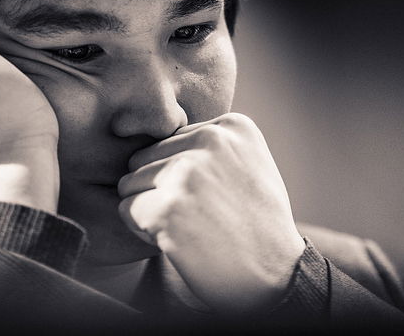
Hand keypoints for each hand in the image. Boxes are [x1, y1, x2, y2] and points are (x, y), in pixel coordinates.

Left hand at [118, 112, 305, 313]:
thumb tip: (151, 138)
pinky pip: (126, 209)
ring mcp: (188, 173)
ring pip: (131, 183)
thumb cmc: (255, 225)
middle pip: (144, 158)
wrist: (276, 277)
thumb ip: (209, 145)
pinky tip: (179, 241)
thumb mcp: (248, 164)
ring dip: (151, 210)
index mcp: (232, 126)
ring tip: (192, 226)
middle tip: (199, 215)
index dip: (180, 175)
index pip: (168, 141)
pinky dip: (143, 231)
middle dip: (160, 189)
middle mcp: (211, 140)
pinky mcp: (168, 207)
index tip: (214, 197)